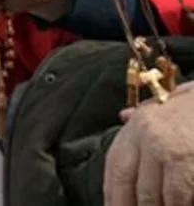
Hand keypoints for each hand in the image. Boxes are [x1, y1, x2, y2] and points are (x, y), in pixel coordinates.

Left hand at [104, 81, 193, 204]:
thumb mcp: (166, 102)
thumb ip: (143, 114)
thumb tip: (124, 115)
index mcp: (138, 126)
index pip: (115, 168)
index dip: (112, 195)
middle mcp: (148, 140)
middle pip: (135, 188)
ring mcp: (169, 153)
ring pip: (157, 197)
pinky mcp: (187, 163)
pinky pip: (179, 197)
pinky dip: (178, 205)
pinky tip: (179, 205)